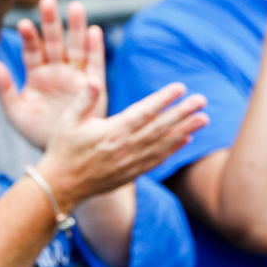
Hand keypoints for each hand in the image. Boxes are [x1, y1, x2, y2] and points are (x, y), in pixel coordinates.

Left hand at [0, 0, 106, 149]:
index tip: (24, 23)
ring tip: (76, 7)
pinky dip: (95, 49)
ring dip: (76, 28)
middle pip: (54, 42)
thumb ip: (5, 88)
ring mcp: (75, 78)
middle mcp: (56, 72)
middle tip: (48, 0)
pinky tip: (94, 32)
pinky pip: (94, 65)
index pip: (32, 51)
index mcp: (36, 75)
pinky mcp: (93, 87)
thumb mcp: (16, 111)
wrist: (63, 152)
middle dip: (52, 22)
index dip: (29, 37)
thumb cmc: (37, 132)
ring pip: (76, 48)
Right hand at [36, 79, 208, 210]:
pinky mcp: (133, 174)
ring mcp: (131, 163)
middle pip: (160, 127)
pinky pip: (158, 160)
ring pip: (164, 144)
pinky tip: (188, 138)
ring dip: (185, 129)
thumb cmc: (63, 149)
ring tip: (204, 118)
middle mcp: (126, 148)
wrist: (61, 186)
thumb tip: (94, 79)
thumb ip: (84, 100)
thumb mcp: (67, 121)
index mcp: (111, 132)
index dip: (163, 99)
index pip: (143, 112)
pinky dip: (174, 148)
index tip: (180, 87)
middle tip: (202, 100)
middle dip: (183, 112)